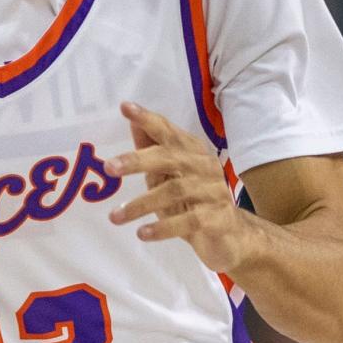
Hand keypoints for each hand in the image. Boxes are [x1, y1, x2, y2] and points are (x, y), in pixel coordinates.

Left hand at [104, 101, 248, 273]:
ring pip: (176, 190)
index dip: (148, 119)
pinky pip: (188, 221)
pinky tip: (142, 233)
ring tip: (115, 216)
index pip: (168, 131)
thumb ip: (152, 150)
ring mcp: (213, 191)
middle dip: (137, 160)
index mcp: (192, 151)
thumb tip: (132, 121)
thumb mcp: (169, 174)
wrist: (232, 235)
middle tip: (109, 167)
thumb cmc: (194, 200)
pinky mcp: (216, 218)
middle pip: (170, 157)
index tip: (125, 107)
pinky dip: (163, 227)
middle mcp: (204, 166)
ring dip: (142, 204)